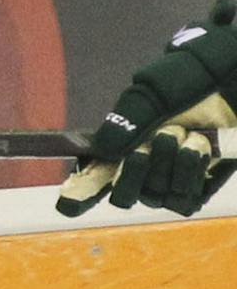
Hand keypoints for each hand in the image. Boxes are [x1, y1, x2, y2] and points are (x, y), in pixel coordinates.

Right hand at [58, 0, 236, 216]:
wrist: (228, 85)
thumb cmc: (185, 86)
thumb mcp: (149, 96)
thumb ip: (124, 120)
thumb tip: (103, 149)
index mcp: (117, 151)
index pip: (89, 182)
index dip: (77, 196)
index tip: (67, 203)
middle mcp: (138, 173)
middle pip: (123, 197)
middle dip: (139, 169)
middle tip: (157, 140)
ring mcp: (166, 185)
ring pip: (155, 197)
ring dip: (170, 163)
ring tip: (187, 134)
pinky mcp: (194, 191)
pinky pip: (183, 199)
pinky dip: (189, 171)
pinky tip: (198, 146)